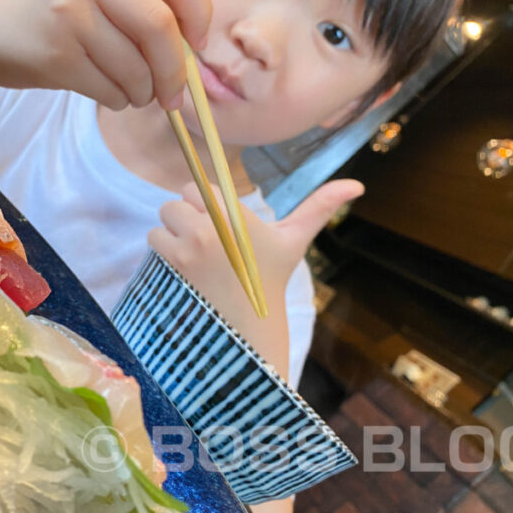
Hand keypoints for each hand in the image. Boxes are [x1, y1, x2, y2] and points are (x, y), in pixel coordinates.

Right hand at [0, 0, 210, 114]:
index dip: (199, 11)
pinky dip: (119, 100)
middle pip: (161, 25)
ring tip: (133, 91)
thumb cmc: (52, 9)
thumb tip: (197, 45)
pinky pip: (111, 89)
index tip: (198, 41)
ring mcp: (67, 11)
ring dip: (144, 91)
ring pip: (137, 66)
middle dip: (175, 70)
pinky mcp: (55, 54)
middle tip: (175, 94)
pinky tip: (108, 92)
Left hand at [148, 179, 364, 376]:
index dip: (200, 202)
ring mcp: (187, 249)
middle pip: (173, 203)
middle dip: (184, 218)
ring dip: (170, 236)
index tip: (215, 220)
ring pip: (160, 224)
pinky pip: (154, 243)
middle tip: (205, 241)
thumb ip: (319, 207)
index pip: (194, 187)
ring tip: (194, 255)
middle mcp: (208, 228)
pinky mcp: (172, 268)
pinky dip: (164, 252)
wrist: (250, 325)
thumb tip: (357, 186)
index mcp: (234, 215)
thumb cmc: (271, 278)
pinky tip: (184, 268)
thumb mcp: (294, 240)